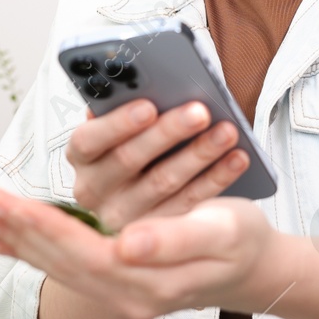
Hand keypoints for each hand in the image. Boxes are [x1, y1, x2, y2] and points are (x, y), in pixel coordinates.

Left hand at [0, 187, 289, 318]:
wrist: (256, 270)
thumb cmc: (241, 241)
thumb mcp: (220, 231)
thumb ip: (173, 239)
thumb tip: (125, 244)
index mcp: (148, 281)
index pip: (82, 252)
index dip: (43, 227)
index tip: (9, 203)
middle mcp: (128, 295)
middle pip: (62, 263)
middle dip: (20, 232)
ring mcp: (121, 295)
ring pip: (60, 269)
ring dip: (21, 241)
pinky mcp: (119, 285)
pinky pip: (69, 271)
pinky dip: (36, 254)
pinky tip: (10, 244)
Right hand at [65, 100, 250, 231]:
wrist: (153, 193)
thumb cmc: (137, 141)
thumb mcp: (123, 127)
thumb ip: (125, 108)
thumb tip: (146, 86)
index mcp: (81, 157)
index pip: (87, 141)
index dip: (117, 123)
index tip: (148, 106)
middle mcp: (94, 190)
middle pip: (128, 160)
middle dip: (167, 132)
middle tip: (200, 111)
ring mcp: (124, 216)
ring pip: (162, 182)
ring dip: (198, 153)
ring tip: (227, 131)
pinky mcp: (156, 232)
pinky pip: (189, 203)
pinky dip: (216, 177)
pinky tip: (237, 158)